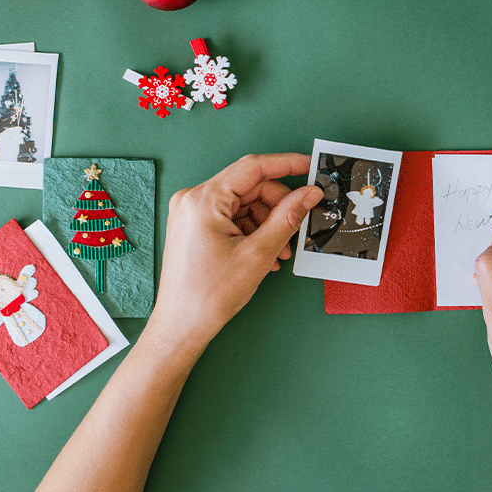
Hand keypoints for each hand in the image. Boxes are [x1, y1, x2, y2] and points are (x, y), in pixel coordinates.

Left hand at [148, 153, 322, 352]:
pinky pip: (233, 216)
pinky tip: (265, 253)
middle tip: (298, 227)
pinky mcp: (195, 225)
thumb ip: (288, 217)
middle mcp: (193, 199)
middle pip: (251, 188)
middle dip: (278, 207)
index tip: (310, 166)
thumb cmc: (208, 295)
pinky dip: (253, 230)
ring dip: (268, 223)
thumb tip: (309, 193)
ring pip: (245, 203)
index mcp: (203, 200)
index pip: (253, 168)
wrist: (181, 327)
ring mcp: (192, 212)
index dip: (287, 164)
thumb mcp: (258, 253)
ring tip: (280, 251)